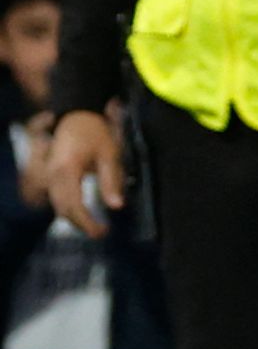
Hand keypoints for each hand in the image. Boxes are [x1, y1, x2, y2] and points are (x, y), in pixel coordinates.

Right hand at [31, 110, 123, 238]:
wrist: (76, 115)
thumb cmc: (95, 132)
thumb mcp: (110, 153)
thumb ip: (111, 180)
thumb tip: (116, 207)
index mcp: (67, 170)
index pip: (73, 205)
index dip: (87, 222)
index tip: (103, 232)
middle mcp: (52, 175)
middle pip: (63, 209)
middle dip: (81, 225)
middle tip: (102, 233)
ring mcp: (48, 176)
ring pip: (58, 206)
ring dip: (75, 219)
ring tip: (96, 227)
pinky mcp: (50, 176)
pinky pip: (57, 198)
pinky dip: (70, 209)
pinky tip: (85, 215)